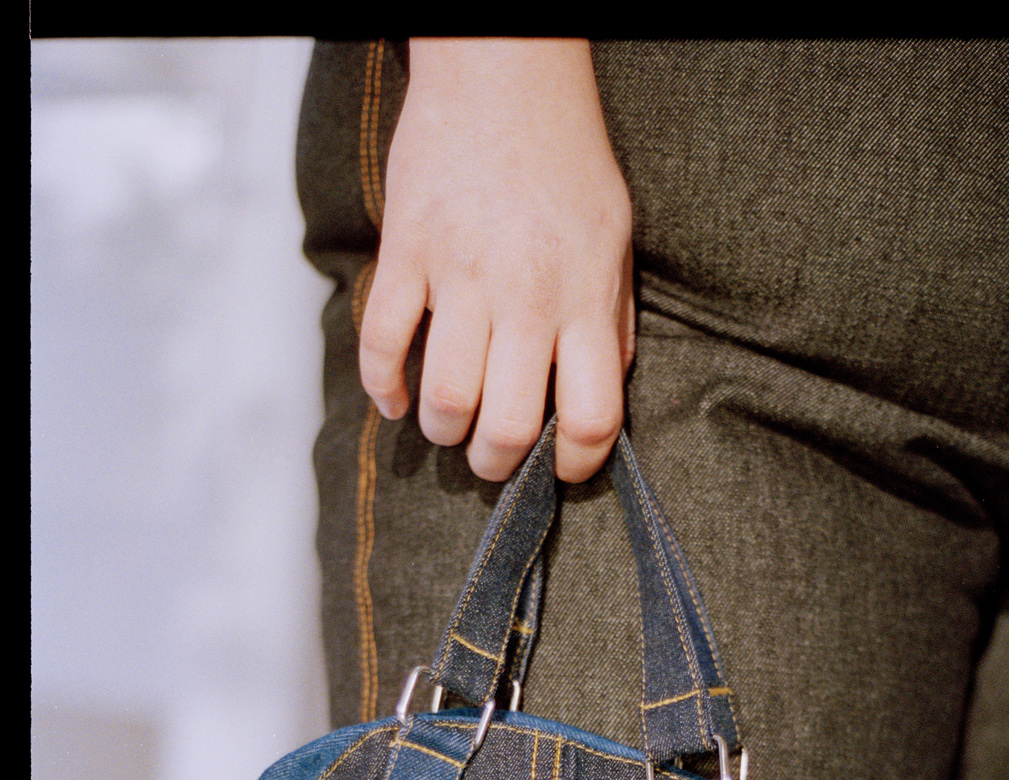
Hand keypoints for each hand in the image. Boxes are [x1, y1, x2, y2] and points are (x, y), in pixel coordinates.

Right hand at [359, 38, 634, 482]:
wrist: (504, 69)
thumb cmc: (566, 160)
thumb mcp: (615, 241)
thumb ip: (610, 323)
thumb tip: (599, 396)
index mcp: (584, 298)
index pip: (592, 417)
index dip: (578, 465)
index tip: (562, 469)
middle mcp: (526, 295)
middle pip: (508, 426)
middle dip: (496, 462)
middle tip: (491, 454)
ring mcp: (460, 274)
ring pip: (444, 397)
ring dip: (442, 430)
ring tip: (448, 424)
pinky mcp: (407, 252)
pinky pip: (381, 344)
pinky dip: (383, 390)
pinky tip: (396, 399)